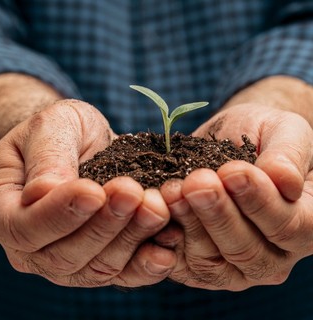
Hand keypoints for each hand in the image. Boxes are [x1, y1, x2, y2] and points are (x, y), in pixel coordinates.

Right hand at [0, 99, 175, 286]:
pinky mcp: (105, 259)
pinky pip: (125, 273)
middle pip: (66, 256)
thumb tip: (40, 193)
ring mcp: (73, 259)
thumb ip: (46, 158)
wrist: (87, 142)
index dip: (61, 213)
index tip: (93, 190)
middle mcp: (37, 247)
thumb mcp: (51, 128)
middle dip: (105, 225)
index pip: (26, 227)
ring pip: (100, 267)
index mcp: (9, 211)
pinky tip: (166, 249)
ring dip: (131, 239)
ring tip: (156, 208)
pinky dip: (147, 265)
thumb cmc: (63, 130)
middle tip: (133, 194)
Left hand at [157, 104, 312, 289]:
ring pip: (210, 261)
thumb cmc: (261, 137)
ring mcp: (233, 266)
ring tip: (172, 190)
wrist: (229, 143)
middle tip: (196, 182)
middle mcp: (271, 255)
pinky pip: (180, 264)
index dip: (258, 201)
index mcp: (304, 225)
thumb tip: (285, 181)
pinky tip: (156, 211)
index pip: (287, 225)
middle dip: (217, 214)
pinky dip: (164, 241)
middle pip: (246, 250)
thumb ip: (288, 155)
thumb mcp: (283, 132)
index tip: (232, 171)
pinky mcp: (197, 264)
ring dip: (188, 224)